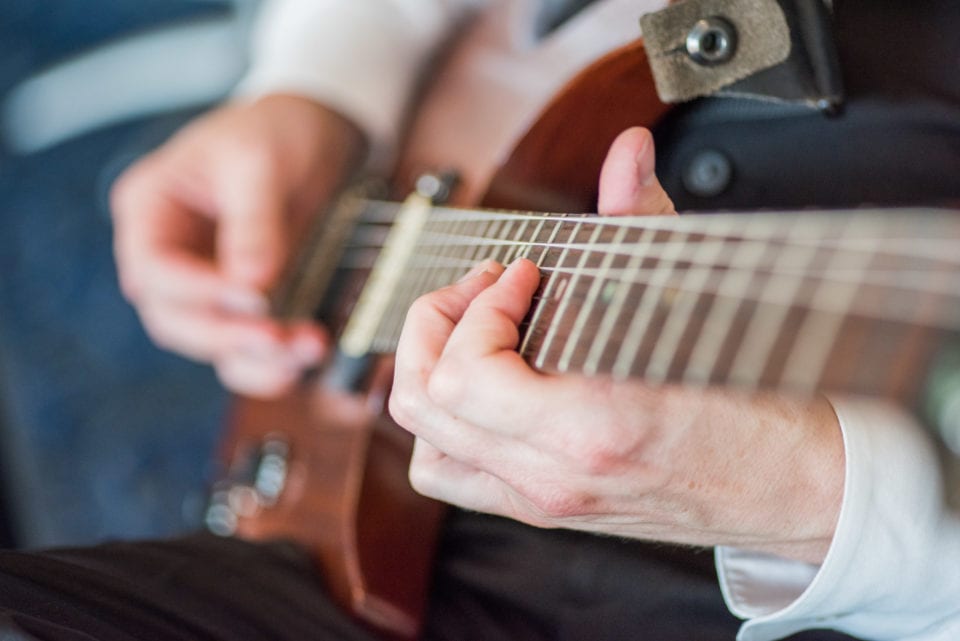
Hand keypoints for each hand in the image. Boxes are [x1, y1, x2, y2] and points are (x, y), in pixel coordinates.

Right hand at [111, 95, 364, 395]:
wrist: (316, 133)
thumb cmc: (276, 133)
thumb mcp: (260, 163)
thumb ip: (254, 223)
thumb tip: (253, 286)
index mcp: (151, 210)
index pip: (153, 269)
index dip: (198, 292)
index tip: (254, 297)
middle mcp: (169, 255)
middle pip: (175, 319)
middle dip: (227, 336)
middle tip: (279, 339)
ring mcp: (204, 284)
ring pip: (209, 343)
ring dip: (254, 359)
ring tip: (304, 352)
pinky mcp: (243, 303)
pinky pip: (243, 348)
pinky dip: (270, 363)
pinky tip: (301, 364)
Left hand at [389, 128, 843, 562]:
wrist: (792, 486)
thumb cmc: (755, 405)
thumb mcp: (694, 304)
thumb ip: (643, 219)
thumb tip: (626, 152)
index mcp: (588, 427)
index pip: (466, 370)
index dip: (481, 302)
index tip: (522, 273)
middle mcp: (551, 476)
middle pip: (423, 402)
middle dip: (437, 324)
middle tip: (482, 289)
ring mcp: (542, 501)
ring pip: (425, 447)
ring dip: (431, 376)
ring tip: (471, 335)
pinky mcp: (544, 510)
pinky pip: (452, 476)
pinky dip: (445, 426)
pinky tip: (481, 387)